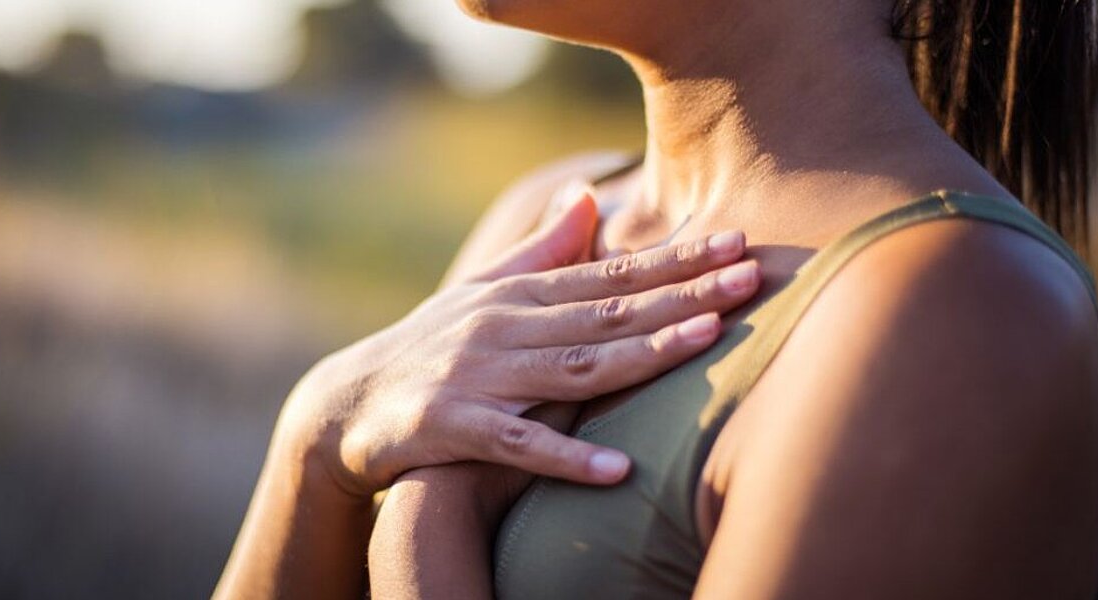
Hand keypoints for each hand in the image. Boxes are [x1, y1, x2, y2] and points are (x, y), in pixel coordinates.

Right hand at [277, 188, 760, 497]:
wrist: (346, 404)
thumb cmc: (430, 346)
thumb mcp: (483, 292)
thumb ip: (540, 250)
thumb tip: (586, 197)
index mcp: (519, 295)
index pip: (610, 275)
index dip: (676, 261)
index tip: (737, 243)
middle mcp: (503, 327)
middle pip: (606, 312)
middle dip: (683, 294)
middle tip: (751, 277)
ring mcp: (478, 376)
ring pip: (573, 367)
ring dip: (641, 354)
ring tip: (705, 342)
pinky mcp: (451, 428)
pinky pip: (517, 445)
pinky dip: (566, 457)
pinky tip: (618, 470)